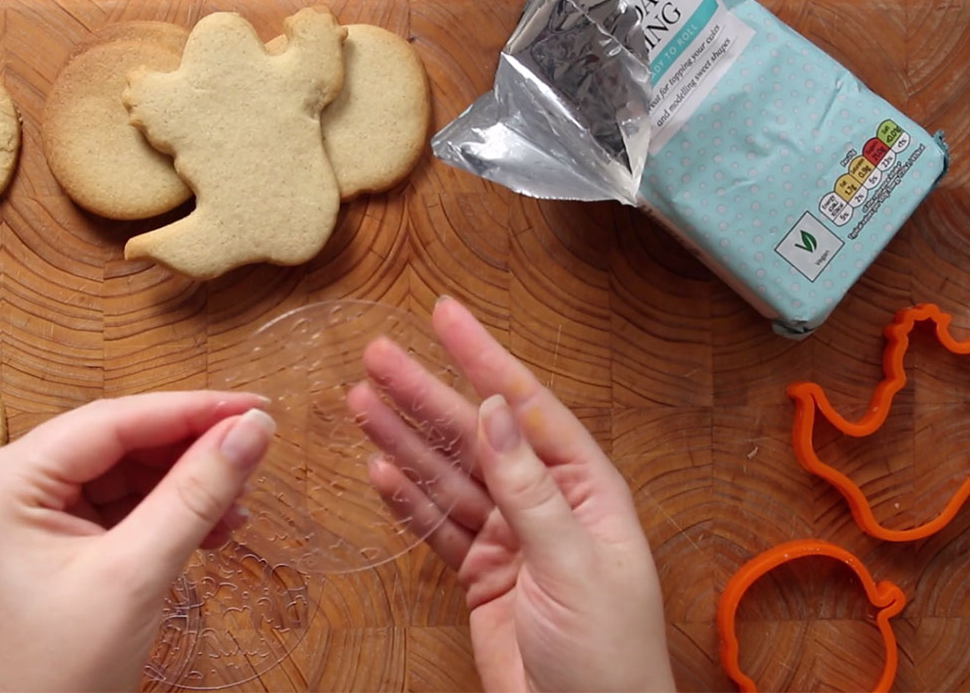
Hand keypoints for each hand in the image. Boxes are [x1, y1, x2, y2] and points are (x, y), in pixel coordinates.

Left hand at [0, 392, 275, 691]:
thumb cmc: (59, 673)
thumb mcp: (136, 574)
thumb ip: (197, 493)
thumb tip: (255, 428)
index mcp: (7, 480)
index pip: (114, 421)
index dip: (192, 410)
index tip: (258, 407)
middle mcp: (10, 483)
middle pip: (121, 441)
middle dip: (192, 451)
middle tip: (257, 453)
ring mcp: (30, 512)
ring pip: (128, 472)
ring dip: (187, 485)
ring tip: (239, 506)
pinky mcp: (54, 540)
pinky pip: (123, 506)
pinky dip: (170, 513)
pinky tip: (213, 529)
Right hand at [348, 297, 673, 692]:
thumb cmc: (607, 653)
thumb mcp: (572, 562)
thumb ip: (529, 488)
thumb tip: (496, 412)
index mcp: (584, 488)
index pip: (526, 407)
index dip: (483, 358)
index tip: (446, 316)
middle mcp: (545, 503)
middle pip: (475, 435)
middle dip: (426, 394)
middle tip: (377, 355)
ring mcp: (509, 539)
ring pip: (448, 477)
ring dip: (406, 440)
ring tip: (362, 400)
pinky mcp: (481, 575)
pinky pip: (437, 526)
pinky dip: (408, 500)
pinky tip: (380, 469)